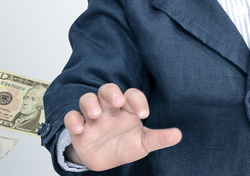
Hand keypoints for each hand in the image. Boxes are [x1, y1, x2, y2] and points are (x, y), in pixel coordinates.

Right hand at [63, 83, 181, 170]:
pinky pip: (71, 116)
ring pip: (87, 98)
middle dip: (111, 92)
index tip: (144, 114)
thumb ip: (158, 138)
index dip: (138, 100)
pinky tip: (80, 129)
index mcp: (126, 109)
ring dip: (90, 103)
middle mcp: (108, 108)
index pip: (132, 95)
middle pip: (107, 89)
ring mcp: (92, 116)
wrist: (103, 160)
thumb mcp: (143, 143)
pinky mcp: (78, 127)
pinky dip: (73, 120)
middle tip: (117, 101)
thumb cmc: (124, 146)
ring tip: (96, 114)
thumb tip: (178, 135)